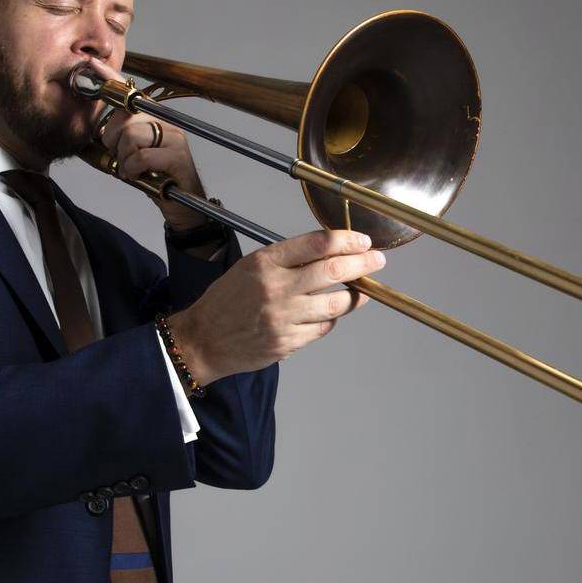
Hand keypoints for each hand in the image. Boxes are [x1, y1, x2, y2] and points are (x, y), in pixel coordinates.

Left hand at [81, 58, 210, 230]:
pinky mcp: (178, 155)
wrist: (185, 207)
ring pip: (131, 137)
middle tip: (121, 158)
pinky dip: (132, 169)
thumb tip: (91, 132)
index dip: (110, 78)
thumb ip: (116, 140)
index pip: (129, 92)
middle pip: (124, 117)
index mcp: (152, 117)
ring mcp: (174, 137)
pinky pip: (142, 156)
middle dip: (113, 141)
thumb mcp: (130, 156)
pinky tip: (139, 176)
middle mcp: (165, 120)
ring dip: (124, 160)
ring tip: (132, 170)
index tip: (91, 65)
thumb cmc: (154, 179)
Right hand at [164, 229, 384, 382]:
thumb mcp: (251, 266)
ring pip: (335, 303)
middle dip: (363, 264)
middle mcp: (276, 288)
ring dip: (354, 296)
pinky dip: (331, 319)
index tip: (363, 241)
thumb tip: (330, 252)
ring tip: (359, 291)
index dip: (347, 240)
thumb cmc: (228, 300)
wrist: (204, 339)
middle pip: (333, 270)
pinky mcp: (288, 342)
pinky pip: (323, 328)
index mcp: (265, 263)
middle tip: (377, 260)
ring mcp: (283, 317)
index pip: (317, 243)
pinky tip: (329, 313)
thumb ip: (287, 259)